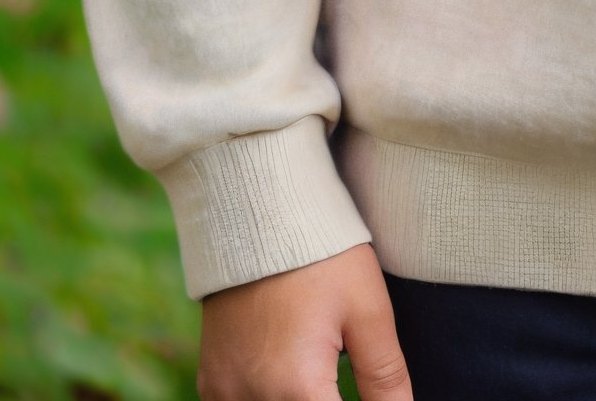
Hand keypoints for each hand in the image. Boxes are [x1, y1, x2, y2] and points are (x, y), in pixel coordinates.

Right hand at [198, 243, 412, 400]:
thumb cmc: (323, 258)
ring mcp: (225, 392)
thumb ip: (385, 376)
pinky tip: (286, 375)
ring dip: (295, 399)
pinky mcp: (210, 380)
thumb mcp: (369, 312)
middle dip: (325, 399)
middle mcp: (254, 400)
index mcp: (298, 391)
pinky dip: (265, 398)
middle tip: (341, 377)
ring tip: (319, 373)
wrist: (261, 213)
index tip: (365, 389)